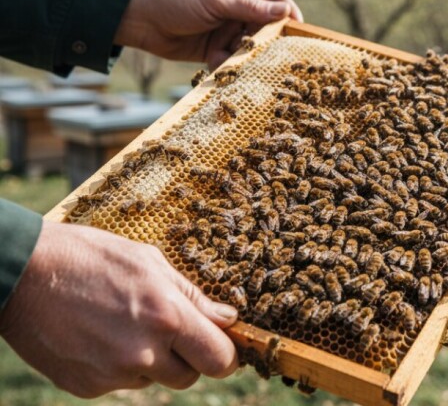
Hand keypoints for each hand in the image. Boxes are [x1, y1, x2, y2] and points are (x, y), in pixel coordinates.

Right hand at [0, 221, 238, 397]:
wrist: (22, 274)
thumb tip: (227, 319)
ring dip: (151, 360)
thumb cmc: (91, 257)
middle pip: (190, 376)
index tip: (222, 345)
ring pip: (154, 379)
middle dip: (188, 357)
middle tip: (170, 331)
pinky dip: (117, 365)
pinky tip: (98, 335)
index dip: (226, 355)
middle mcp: (143, 352)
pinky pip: (119, 383)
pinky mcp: (87, 387)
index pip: (219, 359)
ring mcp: (113, 374)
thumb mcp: (149, 262)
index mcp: (167, 317)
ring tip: (122, 323)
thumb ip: (192, 297)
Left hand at [114, 0, 302, 68]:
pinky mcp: (214, 49)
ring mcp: (225, 28)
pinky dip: (228, 65)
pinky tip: (218, 65)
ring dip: (246, 55)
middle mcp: (235, 7)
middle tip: (273, 53)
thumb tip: (285, 11)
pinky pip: (231, 59)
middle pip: (265, 25)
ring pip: (249, 46)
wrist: (138, 18)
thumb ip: (251, 7)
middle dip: (268, 40)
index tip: (299, 29)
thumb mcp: (217, 0)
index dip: (288, 11)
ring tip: (240, 60)